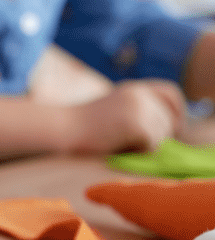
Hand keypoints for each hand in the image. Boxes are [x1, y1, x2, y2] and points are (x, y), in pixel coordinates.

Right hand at [67, 79, 185, 153]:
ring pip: (161, 136)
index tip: (173, 128)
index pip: (171, 93)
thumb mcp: (114, 109)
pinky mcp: (137, 124)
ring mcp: (139, 107)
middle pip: (168, 121)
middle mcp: (140, 94)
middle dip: (155, 136)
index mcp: (134, 88)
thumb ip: (139, 110)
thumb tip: (170, 126)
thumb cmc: (83, 126)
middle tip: (126, 140)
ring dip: (144, 145)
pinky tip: (116, 145)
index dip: (177, 111)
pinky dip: (137, 151)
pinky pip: (151, 146)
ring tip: (117, 141)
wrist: (62, 128)